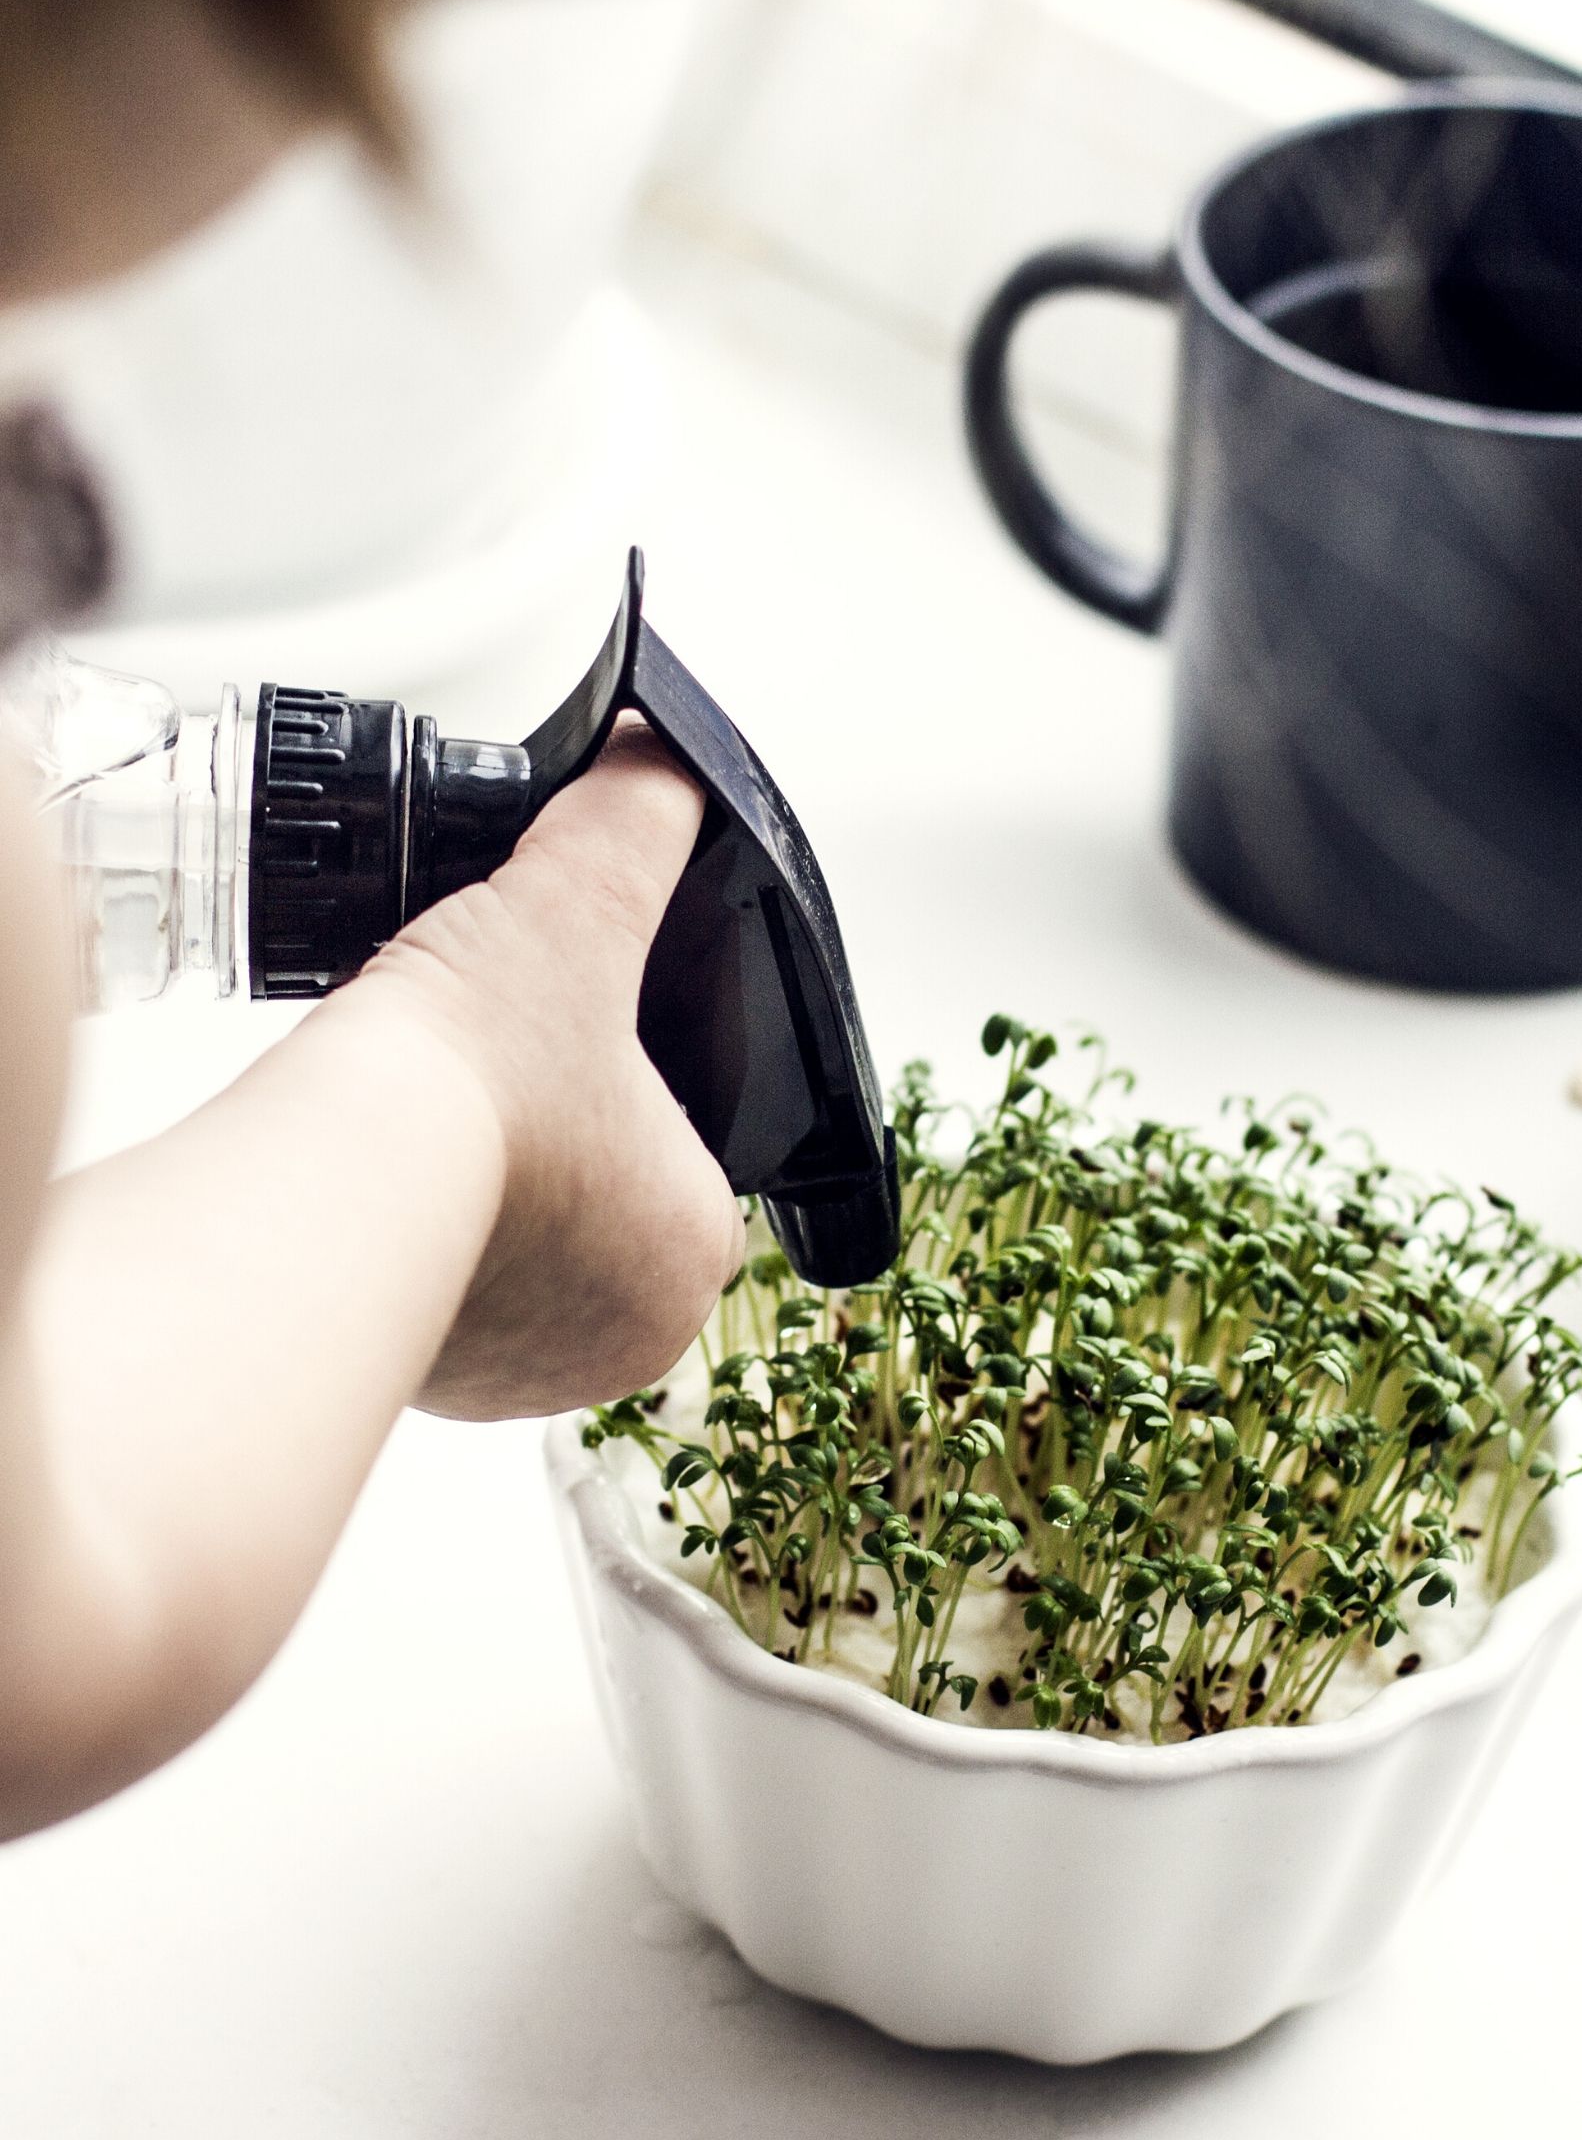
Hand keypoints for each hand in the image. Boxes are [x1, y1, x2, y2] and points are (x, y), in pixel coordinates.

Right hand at [338, 718, 744, 1419]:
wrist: (330, 1180)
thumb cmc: (469, 1079)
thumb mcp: (575, 904)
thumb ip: (633, 823)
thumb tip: (661, 757)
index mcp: (693, 1246)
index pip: (690, 1147)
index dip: (631, 1075)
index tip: (574, 1040)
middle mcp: (622, 1337)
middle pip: (600, 1200)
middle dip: (553, 1131)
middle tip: (499, 1068)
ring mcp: (519, 1372)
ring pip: (516, 1249)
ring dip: (484, 1187)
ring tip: (443, 1110)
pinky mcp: (424, 1382)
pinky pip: (436, 1291)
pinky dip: (416, 1232)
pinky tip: (392, 1172)